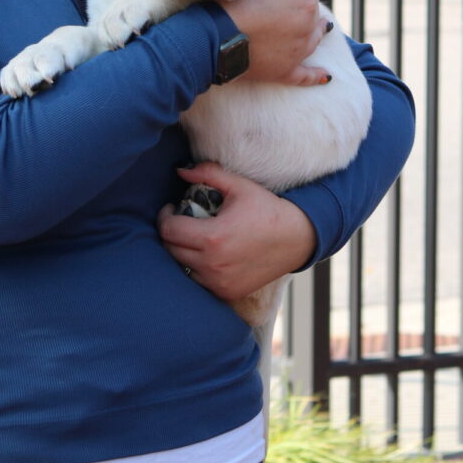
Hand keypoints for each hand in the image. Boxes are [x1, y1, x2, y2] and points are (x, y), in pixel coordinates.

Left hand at [156, 162, 317, 300]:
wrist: (296, 239)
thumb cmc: (266, 209)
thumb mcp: (238, 185)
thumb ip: (207, 173)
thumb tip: (179, 170)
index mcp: (212, 237)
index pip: (168, 230)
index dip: (165, 216)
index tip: (172, 208)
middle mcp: (213, 264)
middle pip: (170, 250)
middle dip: (171, 232)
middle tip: (181, 220)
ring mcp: (219, 282)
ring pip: (180, 267)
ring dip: (181, 251)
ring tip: (192, 236)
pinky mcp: (226, 292)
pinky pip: (197, 281)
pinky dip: (196, 268)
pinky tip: (205, 254)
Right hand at [220, 0, 330, 85]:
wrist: (216, 37)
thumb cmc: (235, 1)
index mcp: (304, 2)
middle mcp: (307, 27)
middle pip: (313, 14)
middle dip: (306, 6)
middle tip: (293, 1)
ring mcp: (298, 52)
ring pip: (314, 40)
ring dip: (315, 33)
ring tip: (315, 28)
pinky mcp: (286, 71)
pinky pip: (306, 75)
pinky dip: (316, 76)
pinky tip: (326, 77)